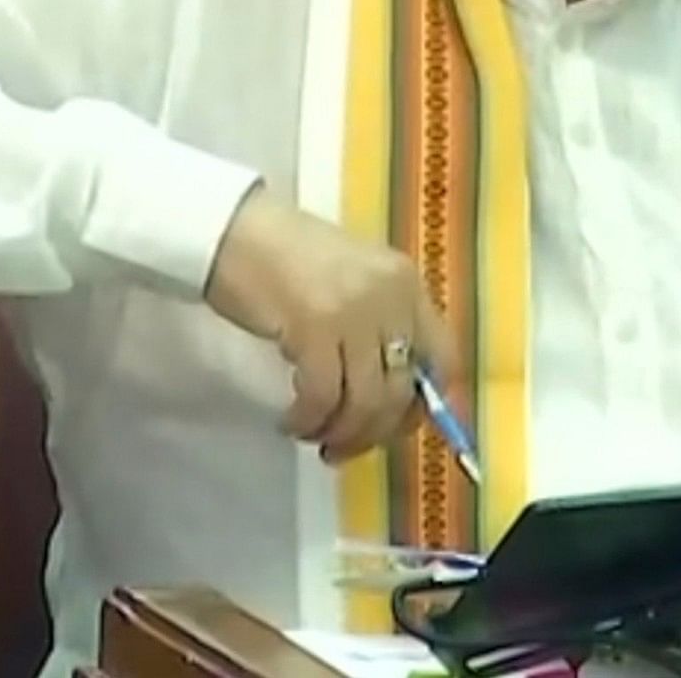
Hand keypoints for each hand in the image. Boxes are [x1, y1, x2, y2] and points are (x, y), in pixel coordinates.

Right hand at [203, 184, 453, 464]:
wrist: (236, 232)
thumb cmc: (290, 260)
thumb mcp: (356, 284)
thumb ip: (381, 326)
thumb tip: (393, 401)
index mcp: (408, 284)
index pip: (444, 357)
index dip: (429, 404)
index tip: (398, 431)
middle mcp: (392, 297)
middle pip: (402, 390)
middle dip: (372, 432)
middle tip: (341, 448)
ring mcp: (355, 311)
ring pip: (366, 401)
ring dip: (339, 432)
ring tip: (312, 434)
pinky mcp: (314, 327)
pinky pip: (323, 396)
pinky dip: (308, 419)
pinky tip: (292, 420)